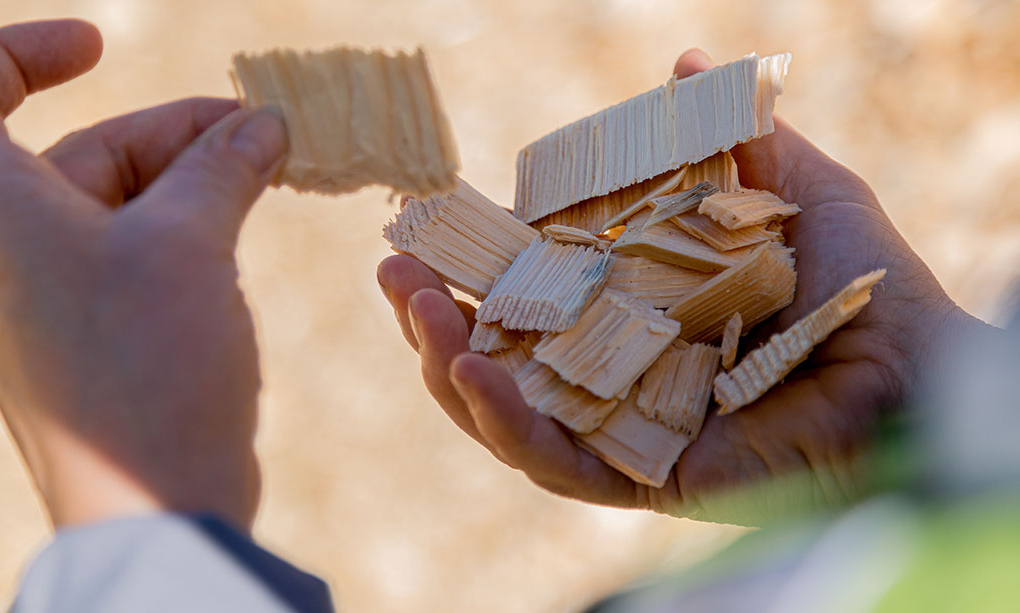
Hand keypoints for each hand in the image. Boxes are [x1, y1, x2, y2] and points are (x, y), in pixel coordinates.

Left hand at [0, 20, 286, 529]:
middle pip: (77, 158)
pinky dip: (177, 237)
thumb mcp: (191, 241)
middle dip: (169, 135)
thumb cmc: (150, 364)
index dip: (21, 55)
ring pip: (109, 214)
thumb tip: (260, 124)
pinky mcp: (82, 349)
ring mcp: (40, 309)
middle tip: (259, 134)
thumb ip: (220, 168)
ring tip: (263, 178)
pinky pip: (122, 266)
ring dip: (185, 186)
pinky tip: (234, 238)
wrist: (153, 505)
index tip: (98, 45)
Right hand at [377, 49, 993, 522]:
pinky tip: (469, 375)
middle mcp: (615, 377)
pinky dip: (510, 424)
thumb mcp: (789, 189)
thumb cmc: (863, 281)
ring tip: (419, 315)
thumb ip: (729, 136)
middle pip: (499, 363)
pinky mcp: (645, 479)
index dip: (469, 270)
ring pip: (509, 419)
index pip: (526, 300)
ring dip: (450, 371)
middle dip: (434, 323)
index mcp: (631, 316)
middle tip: (395, 277)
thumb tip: (688, 58)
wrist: (918, 365)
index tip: (418, 231)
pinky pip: (560, 463)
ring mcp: (625, 431)